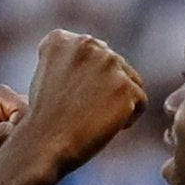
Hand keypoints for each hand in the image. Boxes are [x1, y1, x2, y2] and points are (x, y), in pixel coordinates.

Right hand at [15, 30, 147, 176]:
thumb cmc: (43, 119)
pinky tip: (104, 126)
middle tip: (81, 110)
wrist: (45, 144)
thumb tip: (104, 60)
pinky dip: (127, 118)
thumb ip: (71, 61)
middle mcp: (86, 44)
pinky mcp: (127, 87)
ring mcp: (109, 64)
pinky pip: (140, 102)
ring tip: (94, 118)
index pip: (90, 53)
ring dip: (117, 100)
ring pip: (129, 81)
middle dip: (103, 88)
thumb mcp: (45, 76)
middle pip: (112, 65)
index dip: (82, 78)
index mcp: (60, 39)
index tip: (65, 96)